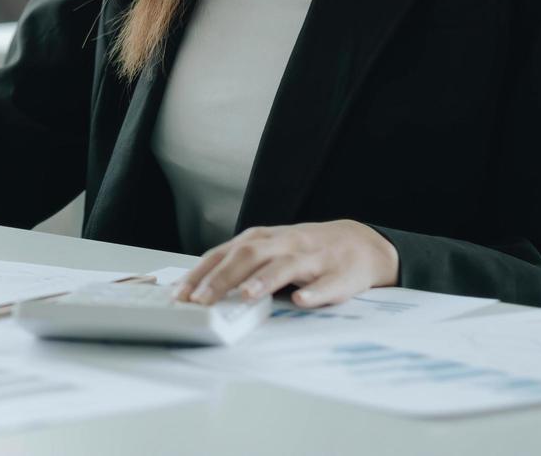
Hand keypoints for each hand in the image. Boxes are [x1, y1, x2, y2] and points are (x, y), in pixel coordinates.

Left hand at [172, 220, 399, 307]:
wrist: (360, 243)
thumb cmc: (304, 251)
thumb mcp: (268, 251)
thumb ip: (238, 266)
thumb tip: (199, 290)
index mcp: (261, 239)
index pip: (224, 254)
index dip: (200, 274)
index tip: (180, 294)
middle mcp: (283, 244)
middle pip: (248, 256)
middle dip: (222, 278)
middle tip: (202, 300)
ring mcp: (312, 258)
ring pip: (284, 266)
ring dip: (263, 280)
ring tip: (244, 295)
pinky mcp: (339, 274)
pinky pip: (326, 284)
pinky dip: (314, 292)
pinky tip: (301, 301)